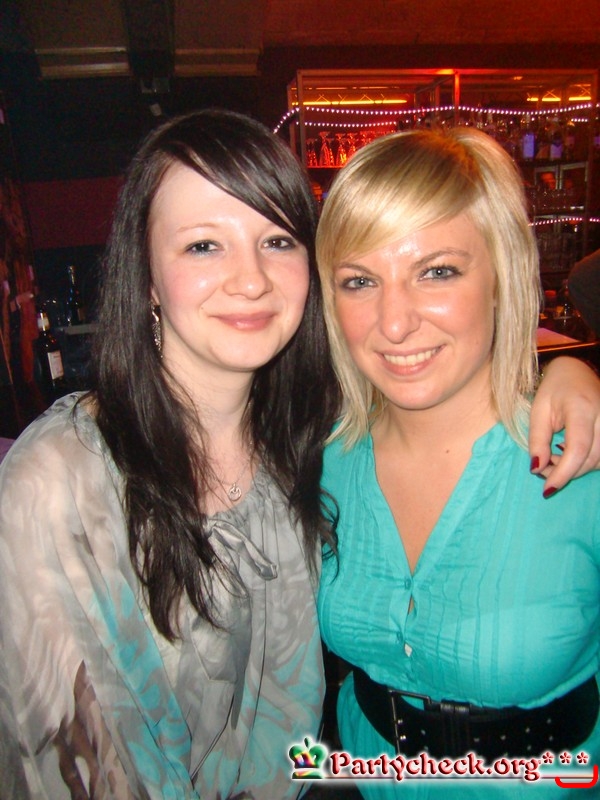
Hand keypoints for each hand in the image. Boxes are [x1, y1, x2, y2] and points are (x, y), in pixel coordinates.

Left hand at [529, 356, 599, 495]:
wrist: (576, 372)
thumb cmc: (554, 389)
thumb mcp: (538, 411)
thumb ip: (537, 440)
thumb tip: (537, 469)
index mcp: (581, 408)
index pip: (578, 448)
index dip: (563, 472)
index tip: (547, 489)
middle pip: (590, 459)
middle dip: (565, 472)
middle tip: (542, 468)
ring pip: (598, 461)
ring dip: (575, 469)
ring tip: (552, 458)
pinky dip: (585, 463)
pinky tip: (567, 453)